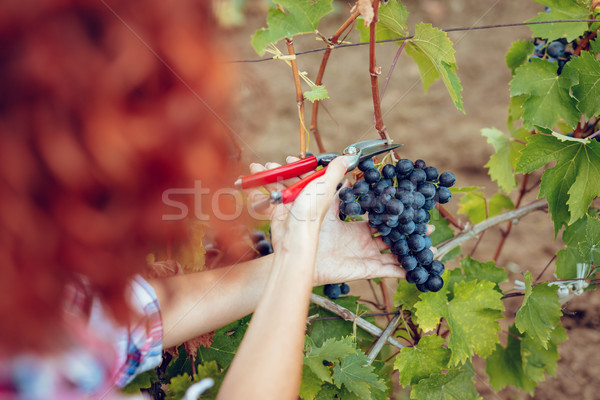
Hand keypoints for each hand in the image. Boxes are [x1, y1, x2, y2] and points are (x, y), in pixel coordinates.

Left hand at [247, 158, 429, 285]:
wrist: (295, 247)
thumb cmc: (303, 220)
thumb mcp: (320, 193)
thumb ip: (334, 177)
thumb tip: (346, 159)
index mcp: (349, 225)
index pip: (374, 217)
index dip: (389, 210)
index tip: (404, 202)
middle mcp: (358, 241)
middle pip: (387, 234)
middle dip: (405, 228)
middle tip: (424, 220)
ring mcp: (362, 256)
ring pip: (392, 251)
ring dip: (410, 247)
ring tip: (430, 242)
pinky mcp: (364, 269)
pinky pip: (388, 271)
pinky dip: (404, 270)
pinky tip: (418, 269)